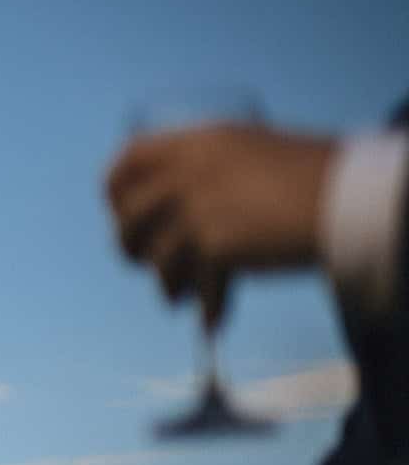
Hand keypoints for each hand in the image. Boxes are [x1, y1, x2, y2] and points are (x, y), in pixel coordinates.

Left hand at [106, 124, 333, 327]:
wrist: (348, 198)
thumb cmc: (313, 176)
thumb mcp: (250, 152)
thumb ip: (209, 171)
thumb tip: (177, 206)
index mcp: (195, 142)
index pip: (127, 162)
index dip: (116, 192)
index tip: (120, 212)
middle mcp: (187, 173)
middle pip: (130, 220)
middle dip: (132, 247)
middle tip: (142, 262)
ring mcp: (197, 210)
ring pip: (158, 261)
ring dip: (169, 285)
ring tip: (177, 298)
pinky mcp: (213, 246)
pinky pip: (195, 288)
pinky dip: (207, 308)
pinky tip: (212, 322)